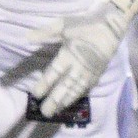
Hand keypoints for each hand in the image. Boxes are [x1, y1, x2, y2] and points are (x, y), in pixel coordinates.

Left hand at [29, 2, 125, 117]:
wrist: (111, 26)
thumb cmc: (85, 24)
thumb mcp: (63, 24)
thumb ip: (45, 33)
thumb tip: (27, 37)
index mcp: (69, 54)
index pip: (54, 73)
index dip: (45, 84)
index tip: (36, 94)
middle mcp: (79, 66)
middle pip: (65, 86)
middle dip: (55, 100)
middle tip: (45, 112)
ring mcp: (89, 71)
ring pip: (76, 90)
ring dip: (66, 101)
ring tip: (57, 111)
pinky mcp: (98, 73)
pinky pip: (87, 87)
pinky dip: (78, 96)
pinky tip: (72, 102)